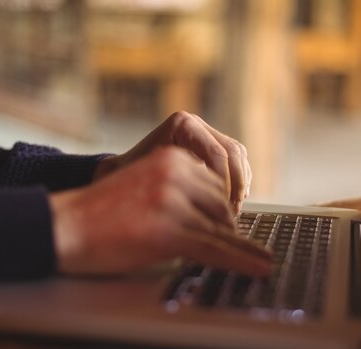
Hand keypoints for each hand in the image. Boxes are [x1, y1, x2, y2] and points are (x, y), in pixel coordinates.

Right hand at [51, 146, 269, 276]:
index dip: (225, 211)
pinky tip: (259, 267)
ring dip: (237, 248)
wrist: (62, 226)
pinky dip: (242, 261)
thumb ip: (178, 191)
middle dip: (227, 230)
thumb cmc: (99, 214)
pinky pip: (214, 249)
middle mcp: (176, 172)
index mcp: (172, 158)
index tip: (233, 227)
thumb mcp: (145, 186)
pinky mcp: (170, 229)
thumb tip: (215, 216)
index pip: (216, 184)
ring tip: (258, 262)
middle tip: (236, 248)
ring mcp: (173, 200)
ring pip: (221, 229)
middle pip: (222, 206)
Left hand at [94, 111, 251, 213]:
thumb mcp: (143, 180)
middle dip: (236, 184)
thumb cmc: (127, 179)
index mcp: (181, 125)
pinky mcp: (211, 147)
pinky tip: (232, 203)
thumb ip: (169, 189)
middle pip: (233, 151)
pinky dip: (238, 182)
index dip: (226, 184)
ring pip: (238, 156)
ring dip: (240, 184)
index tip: (223, 209)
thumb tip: (198, 209)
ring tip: (233, 210)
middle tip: (232, 212)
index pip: (216, 153)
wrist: (119, 174)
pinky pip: (235, 162)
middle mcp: (196, 124)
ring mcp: (205, 134)